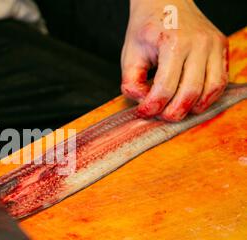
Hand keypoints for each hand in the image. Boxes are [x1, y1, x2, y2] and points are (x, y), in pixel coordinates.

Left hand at [121, 0, 227, 120]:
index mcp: (173, 43)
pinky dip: (208, 96)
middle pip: (190, 92)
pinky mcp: (222, 47)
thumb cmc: (146, 28)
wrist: (166, 1)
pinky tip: (192, 102)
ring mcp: (214, 45)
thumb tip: (142, 102)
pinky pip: (220, 80)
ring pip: (211, 89)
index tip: (144, 112)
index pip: (165, 87)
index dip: (153, 106)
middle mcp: (199, 43)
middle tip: (161, 116)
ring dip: (193, 107)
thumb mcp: (129, 54)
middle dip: (174, 112)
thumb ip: (131, 82)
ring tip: (176, 111)